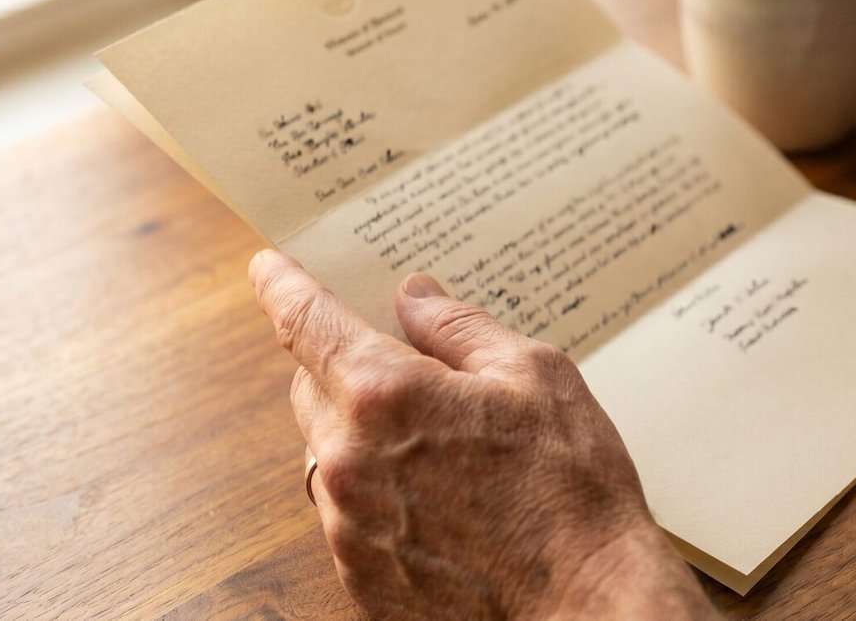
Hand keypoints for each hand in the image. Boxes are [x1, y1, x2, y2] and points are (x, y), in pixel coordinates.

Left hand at [248, 251, 712, 618]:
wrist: (587, 604)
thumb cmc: (571, 489)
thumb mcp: (536, 377)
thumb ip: (462, 330)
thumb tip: (415, 299)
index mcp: (385, 396)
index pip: (306, 322)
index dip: (283, 286)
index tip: (267, 268)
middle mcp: (349, 461)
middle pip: (311, 387)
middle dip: (345, 365)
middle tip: (406, 366)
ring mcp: (348, 528)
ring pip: (330, 454)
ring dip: (364, 435)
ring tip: (443, 447)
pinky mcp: (360, 578)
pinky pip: (349, 515)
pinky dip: (379, 495)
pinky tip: (443, 502)